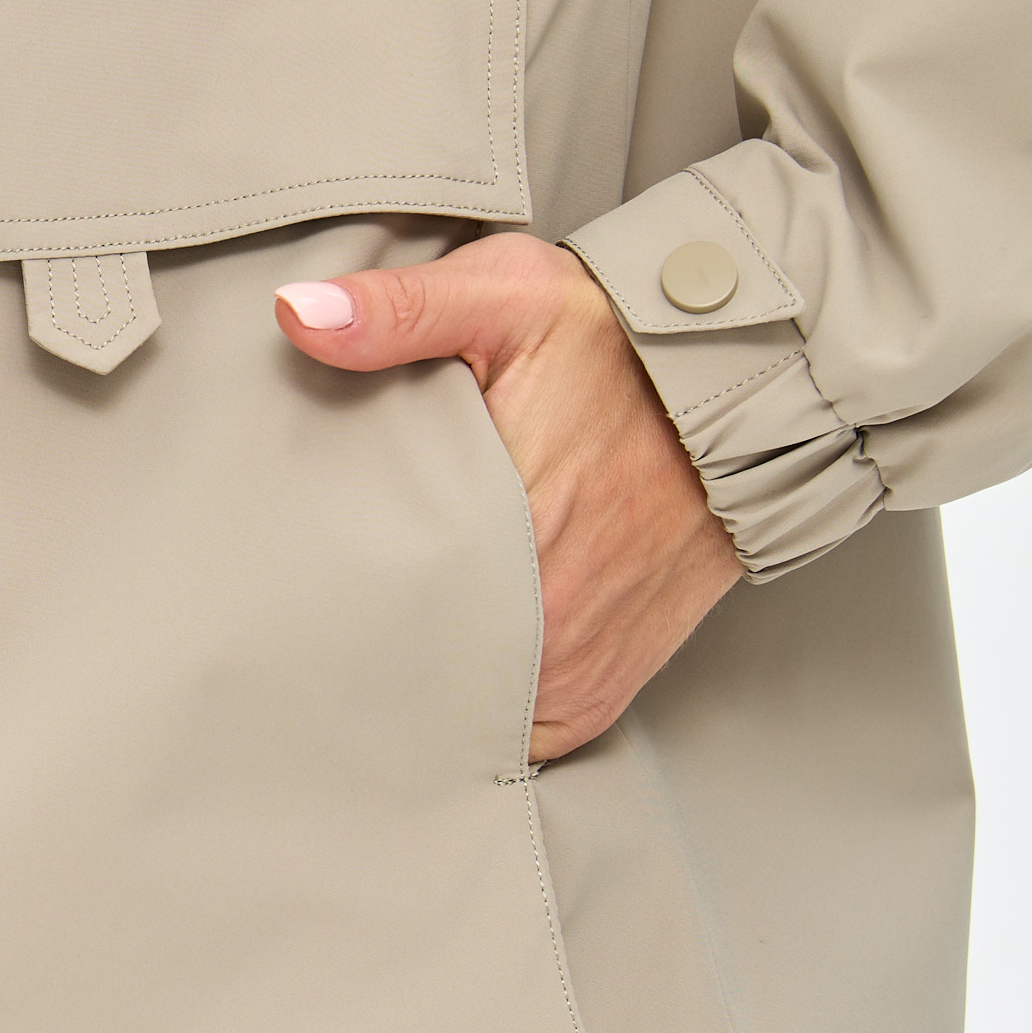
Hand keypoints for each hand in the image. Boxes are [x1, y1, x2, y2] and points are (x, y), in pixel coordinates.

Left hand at [276, 233, 740, 761]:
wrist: (744, 386)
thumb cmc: (620, 341)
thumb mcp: (509, 295)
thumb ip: (402, 309)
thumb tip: (299, 315)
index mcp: (504, 528)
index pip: (377, 605)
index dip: (325, 603)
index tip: (287, 592)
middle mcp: (545, 620)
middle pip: (412, 673)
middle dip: (362, 653)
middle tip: (315, 624)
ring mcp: (574, 668)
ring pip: (460, 715)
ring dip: (421, 692)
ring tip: (372, 654)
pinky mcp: (601, 691)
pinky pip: (521, 736)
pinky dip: (482, 719)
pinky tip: (442, 685)